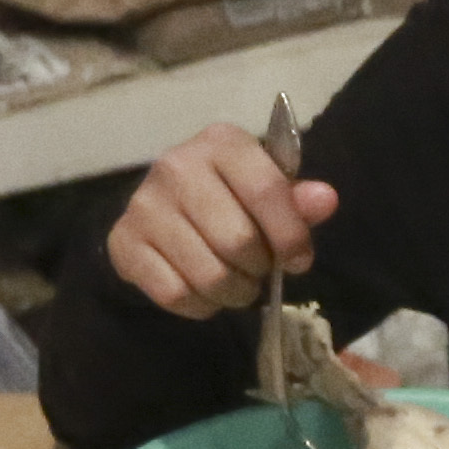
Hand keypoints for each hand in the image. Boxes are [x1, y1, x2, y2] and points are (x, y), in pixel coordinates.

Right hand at [104, 123, 332, 316]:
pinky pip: (175, 295)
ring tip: (238, 284)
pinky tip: (206, 292)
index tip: (299, 260)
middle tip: (259, 270)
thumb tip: (325, 200)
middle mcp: (176, 166)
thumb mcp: (266, 187)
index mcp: (221, 142)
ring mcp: (145, 205)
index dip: (291, 235)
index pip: (266, 191)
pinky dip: (201, 306)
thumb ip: (296, 197)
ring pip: (208, 275)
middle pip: (237, 241)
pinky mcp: (123, 242)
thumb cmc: (228, 195)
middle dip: (259, 269)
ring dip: (234, 293)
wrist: (162, 207)